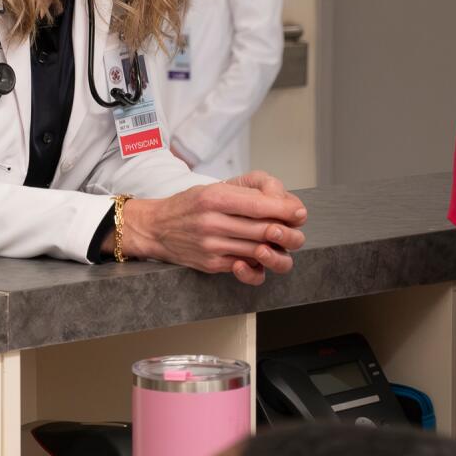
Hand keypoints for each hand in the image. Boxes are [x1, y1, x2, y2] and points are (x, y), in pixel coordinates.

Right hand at [121, 173, 306, 284]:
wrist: (155, 228)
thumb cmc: (189, 205)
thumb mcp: (213, 188)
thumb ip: (246, 192)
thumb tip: (282, 201)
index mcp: (215, 197)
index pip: (261, 206)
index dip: (286, 210)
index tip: (299, 212)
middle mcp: (213, 222)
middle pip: (264, 230)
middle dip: (287, 232)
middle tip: (295, 229)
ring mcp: (212, 246)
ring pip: (259, 251)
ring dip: (276, 249)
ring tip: (280, 242)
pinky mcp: (212, 264)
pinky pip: (245, 267)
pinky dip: (258, 262)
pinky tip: (259, 255)